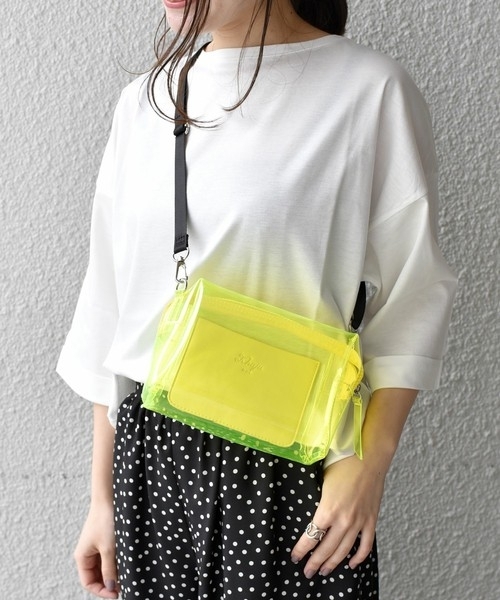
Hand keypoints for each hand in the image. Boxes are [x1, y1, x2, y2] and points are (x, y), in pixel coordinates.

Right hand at [74, 501, 118, 597]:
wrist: (109, 498)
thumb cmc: (105, 521)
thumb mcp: (109, 548)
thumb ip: (109, 569)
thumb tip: (111, 586)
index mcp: (82, 557)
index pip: (88, 583)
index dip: (102, 591)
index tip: (117, 593)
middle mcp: (87, 554)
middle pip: (96, 577)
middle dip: (108, 583)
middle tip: (124, 586)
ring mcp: (96, 547)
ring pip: (104, 567)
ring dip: (113, 573)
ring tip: (126, 575)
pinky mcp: (104, 540)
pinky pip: (108, 557)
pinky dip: (116, 563)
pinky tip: (125, 564)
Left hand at [290, 454, 385, 577]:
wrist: (369, 457)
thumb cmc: (343, 463)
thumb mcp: (321, 479)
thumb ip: (316, 499)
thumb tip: (306, 509)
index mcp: (328, 509)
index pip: (311, 537)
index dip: (302, 550)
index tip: (295, 557)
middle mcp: (344, 520)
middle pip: (326, 549)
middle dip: (315, 562)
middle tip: (307, 571)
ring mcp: (359, 522)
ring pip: (344, 551)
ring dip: (333, 563)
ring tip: (324, 571)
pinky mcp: (371, 520)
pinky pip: (366, 545)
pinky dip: (359, 557)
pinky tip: (351, 564)